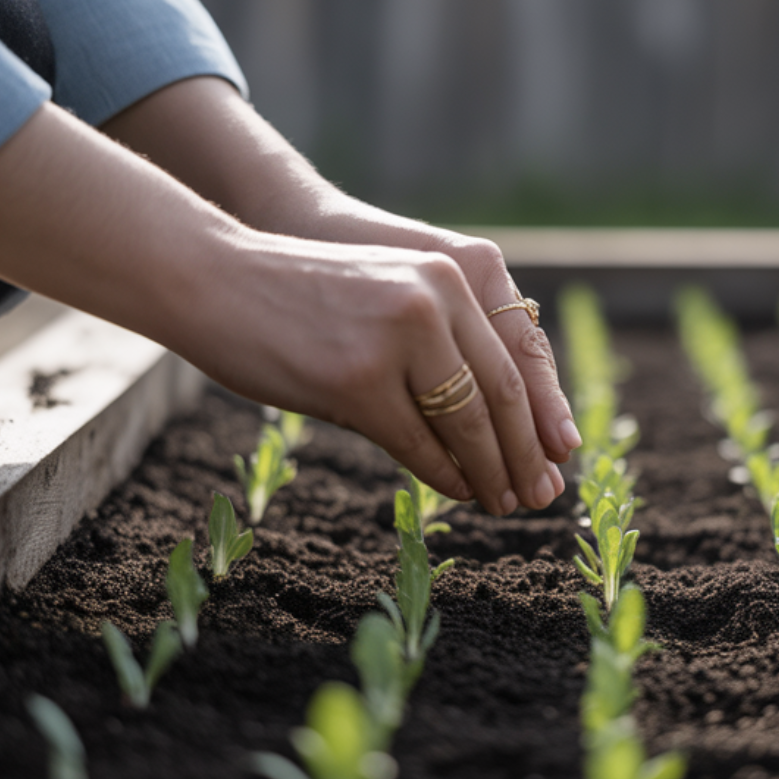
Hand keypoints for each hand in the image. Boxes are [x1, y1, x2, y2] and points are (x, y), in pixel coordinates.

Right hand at [192, 235, 567, 515]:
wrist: (218, 278)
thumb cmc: (302, 298)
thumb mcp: (388, 299)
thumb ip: (441, 344)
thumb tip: (495, 424)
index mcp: (449, 276)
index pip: (517, 356)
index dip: (542, 413)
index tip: (561, 456)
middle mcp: (435, 299)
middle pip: (501, 394)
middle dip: (525, 453)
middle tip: (541, 495)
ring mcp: (399, 339)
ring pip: (466, 423)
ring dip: (491, 471)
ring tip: (505, 501)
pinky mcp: (360, 380)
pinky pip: (420, 442)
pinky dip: (446, 474)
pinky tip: (460, 492)